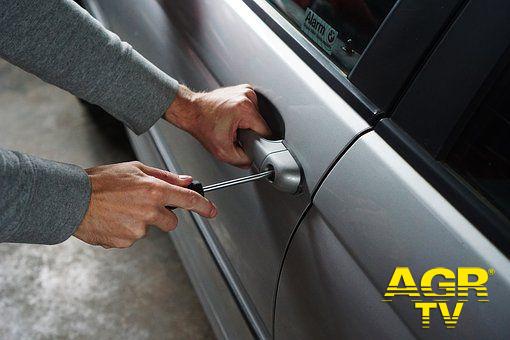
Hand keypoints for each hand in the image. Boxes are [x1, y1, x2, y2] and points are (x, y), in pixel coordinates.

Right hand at [74, 161, 216, 248]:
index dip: (204, 206)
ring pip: (149, 229)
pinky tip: (112, 219)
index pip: (188, 200)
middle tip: (141, 205)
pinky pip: (132, 238)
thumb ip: (164, 176)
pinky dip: (124, 230)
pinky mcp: (125, 242)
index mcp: (154, 190)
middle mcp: (149, 211)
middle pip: (171, 222)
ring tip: (119, 209)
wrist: (72, 199)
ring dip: (139, 222)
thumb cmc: (101, 181)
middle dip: (162, 216)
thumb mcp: (135, 169)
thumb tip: (186, 181)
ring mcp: (137, 230)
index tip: (212, 211)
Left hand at [164, 84, 271, 166]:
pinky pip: (252, 109)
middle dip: (250, 132)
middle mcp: (247, 96)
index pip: (266, 132)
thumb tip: (252, 160)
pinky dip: (244, 115)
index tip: (247, 143)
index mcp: (245, 109)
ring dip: (247, 123)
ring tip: (232, 124)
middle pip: (261, 124)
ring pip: (257, 117)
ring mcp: (246, 90)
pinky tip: (233, 117)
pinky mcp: (243, 90)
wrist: (191, 111)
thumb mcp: (222, 152)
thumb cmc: (202, 125)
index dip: (257, 142)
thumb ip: (242, 160)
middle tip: (234, 133)